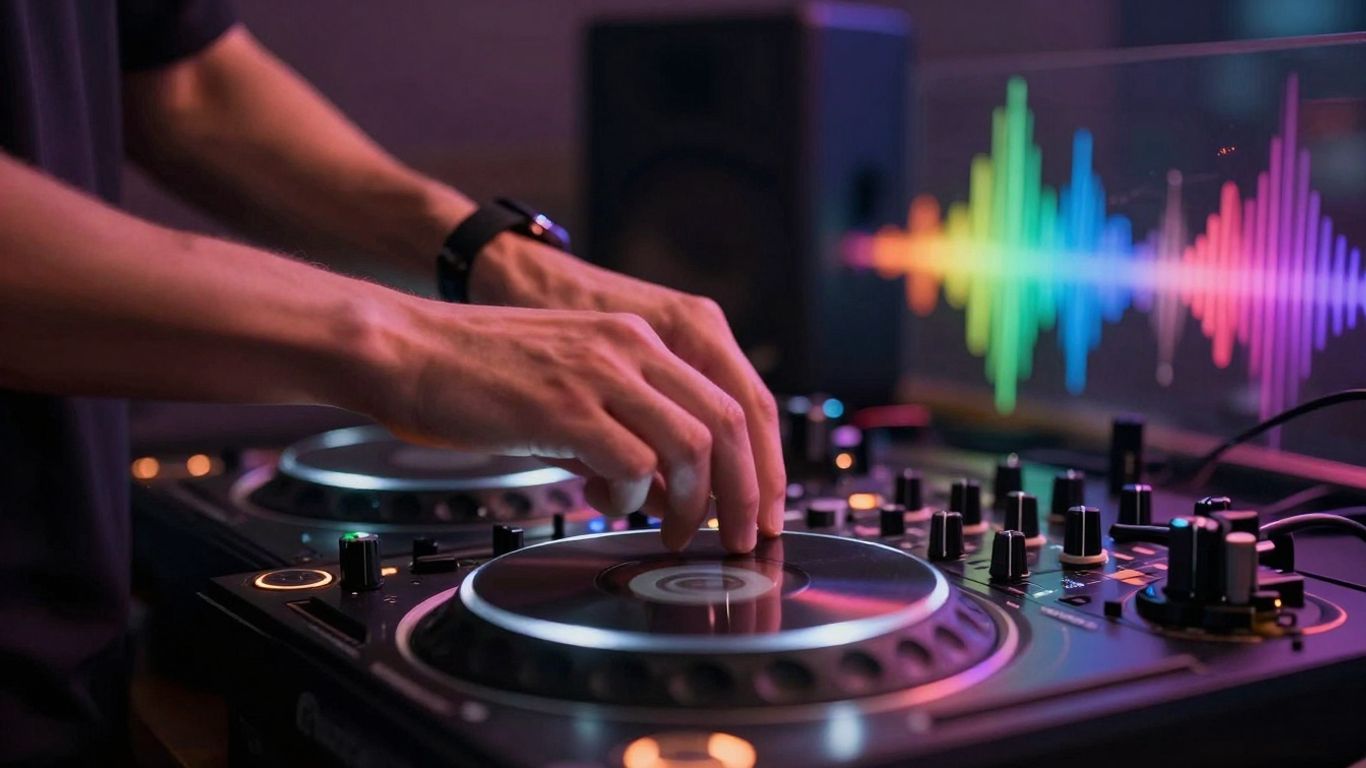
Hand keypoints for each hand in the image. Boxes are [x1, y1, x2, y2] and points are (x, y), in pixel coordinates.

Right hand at [468, 234, 785, 541]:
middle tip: (738, 539)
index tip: (758, 508)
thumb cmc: (476, 375)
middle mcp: (630, 346)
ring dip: (698, 503)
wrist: (405, 348)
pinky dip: (633, 496)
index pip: (732, 397)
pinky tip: (606, 500)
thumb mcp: (571, 388)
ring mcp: (599, 373)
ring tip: (676, 533)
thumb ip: (625, 427)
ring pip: (696, 444)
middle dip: (747, 492)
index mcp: (636, 338)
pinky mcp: (564, 407)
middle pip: (731, 421)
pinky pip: (635, 463)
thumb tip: (669, 488)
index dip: (759, 462)